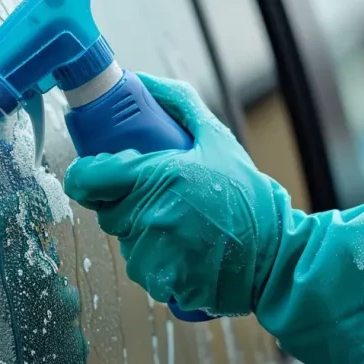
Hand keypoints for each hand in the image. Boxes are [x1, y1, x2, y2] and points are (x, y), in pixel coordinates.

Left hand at [65, 73, 363, 363]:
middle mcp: (149, 217)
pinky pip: (142, 267)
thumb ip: (178, 104)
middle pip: (106, 210)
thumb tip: (141, 81)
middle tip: (162, 198)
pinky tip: (187, 251)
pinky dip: (158, 260)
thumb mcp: (218, 140)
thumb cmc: (250, 200)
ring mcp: (153, 254)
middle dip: (125, 202)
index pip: (87, 179)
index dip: (89, 175)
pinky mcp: (160, 282)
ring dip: (143, 233)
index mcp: (157, 177)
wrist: (276, 256)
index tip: (100, 174)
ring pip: (125, 240)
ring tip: (183, 226)